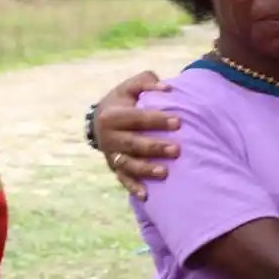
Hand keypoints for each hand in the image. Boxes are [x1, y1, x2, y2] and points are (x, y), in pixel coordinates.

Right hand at [93, 70, 179, 199]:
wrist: (100, 119)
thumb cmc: (124, 101)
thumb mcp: (131, 86)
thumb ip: (147, 82)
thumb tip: (167, 89)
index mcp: (112, 116)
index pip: (137, 118)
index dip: (157, 120)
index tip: (179, 122)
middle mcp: (108, 137)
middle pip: (133, 144)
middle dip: (155, 147)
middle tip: (177, 149)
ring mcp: (110, 155)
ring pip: (128, 164)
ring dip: (146, 169)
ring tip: (165, 172)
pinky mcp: (114, 168)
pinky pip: (123, 180)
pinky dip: (133, 188)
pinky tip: (146, 196)